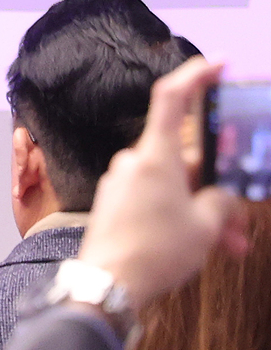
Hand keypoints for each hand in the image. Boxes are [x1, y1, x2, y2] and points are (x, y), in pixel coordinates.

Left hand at [78, 57, 248, 310]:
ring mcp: (122, 184)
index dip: (195, 76)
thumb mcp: (206, 227)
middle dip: (220, 187)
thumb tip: (225, 198)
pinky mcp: (116, 205)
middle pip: (187, 160)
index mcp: (154, 156)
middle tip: (241, 218)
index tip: (218, 64)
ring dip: (205, 211)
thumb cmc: (154, 253)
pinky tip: (203, 247)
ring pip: (176, 187)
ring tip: (230, 245)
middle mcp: (134, 163)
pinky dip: (182, 218)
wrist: (107, 285)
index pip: (172, 99)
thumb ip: (222, 202)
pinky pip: (157, 202)